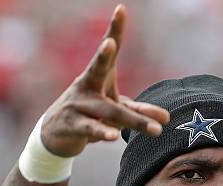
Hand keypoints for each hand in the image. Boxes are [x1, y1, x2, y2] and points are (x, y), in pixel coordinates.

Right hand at [41, 4, 168, 156]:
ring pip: (109, 111)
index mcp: (96, 77)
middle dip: (103, 56)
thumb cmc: (91, 115)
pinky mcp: (72, 125)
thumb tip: (167, 118)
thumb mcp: (115, 110)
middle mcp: (86, 86)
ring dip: (134, 121)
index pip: (108, 54)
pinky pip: (90, 128)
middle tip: (111, 43)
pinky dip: (103, 132)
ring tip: (155, 128)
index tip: (121, 10)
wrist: (55, 135)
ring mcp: (77, 105)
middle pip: (99, 70)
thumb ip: (139, 112)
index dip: (114, 31)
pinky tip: (114, 136)